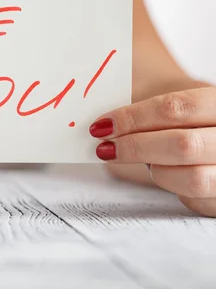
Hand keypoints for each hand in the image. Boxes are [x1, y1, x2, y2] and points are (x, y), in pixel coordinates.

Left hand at [90, 87, 215, 216]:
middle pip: (184, 145)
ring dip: (156, 169)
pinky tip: (164, 172)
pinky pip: (197, 201)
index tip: (103, 125)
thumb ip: (147, 104)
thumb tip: (103, 121)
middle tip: (105, 147)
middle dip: (136, 147)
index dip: (134, 117)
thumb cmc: (191, 116)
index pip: (177, 107)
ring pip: (193, 178)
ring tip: (143, 160)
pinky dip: (173, 188)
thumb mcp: (178, 99)